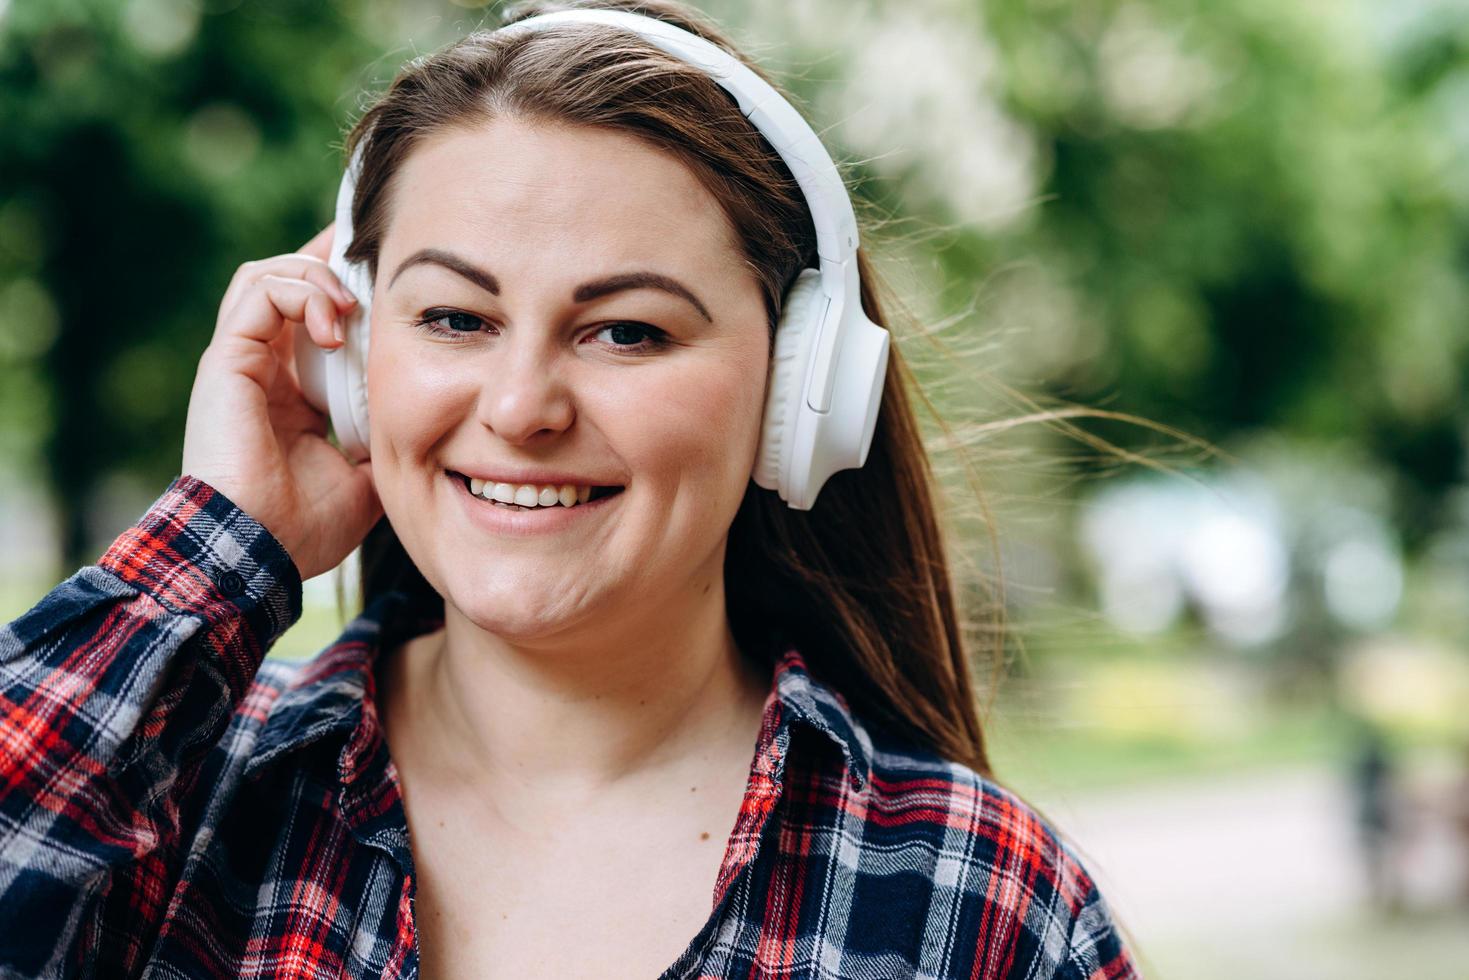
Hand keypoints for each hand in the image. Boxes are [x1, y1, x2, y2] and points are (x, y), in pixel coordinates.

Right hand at [182, 223, 381, 581]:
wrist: (258, 552)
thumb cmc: (302, 530)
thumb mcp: (365, 482)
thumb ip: (387, 448)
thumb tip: (428, 439)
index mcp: (290, 395)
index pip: (313, 322)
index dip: (347, 295)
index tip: (389, 284)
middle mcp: (261, 371)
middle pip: (288, 285)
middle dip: (333, 265)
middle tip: (374, 267)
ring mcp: (241, 362)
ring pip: (269, 276)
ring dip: (318, 275)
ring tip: (352, 304)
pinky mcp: (227, 359)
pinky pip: (258, 290)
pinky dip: (300, 291)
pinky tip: (336, 326)